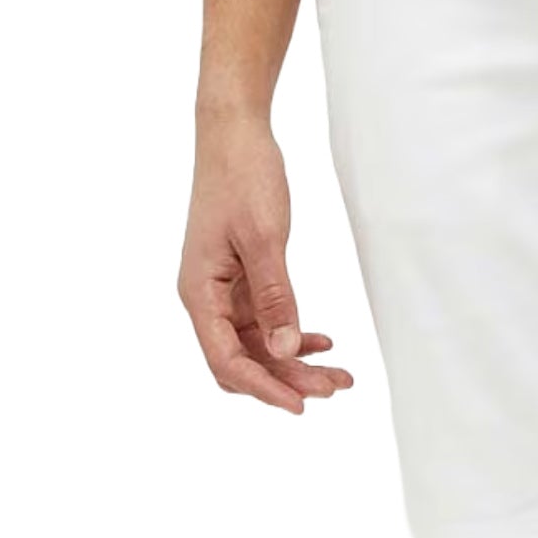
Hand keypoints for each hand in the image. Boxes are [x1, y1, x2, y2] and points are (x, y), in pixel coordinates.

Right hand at [177, 110, 353, 412]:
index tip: (301, 404)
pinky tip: (322, 339)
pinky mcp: (240, 274)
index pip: (227, 360)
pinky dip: (291, 330)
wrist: (235, 132)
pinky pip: (264, 317)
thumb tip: (285, 350)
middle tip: (335, 387)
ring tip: (338, 373)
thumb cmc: (243, 176)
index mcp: (199, 293)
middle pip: (243, 358)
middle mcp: (206, 297)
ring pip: (257, 342)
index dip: (264, 387)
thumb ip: (275, 295)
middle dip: (287, 379)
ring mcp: (223, 287)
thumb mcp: (263, 237)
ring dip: (294, 359)